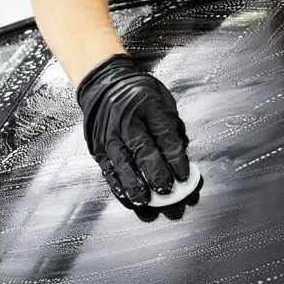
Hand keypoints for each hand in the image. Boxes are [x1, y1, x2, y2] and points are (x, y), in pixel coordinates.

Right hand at [76, 54, 189, 207]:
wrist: (103, 83)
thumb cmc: (137, 94)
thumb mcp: (161, 98)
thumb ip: (171, 124)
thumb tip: (181, 152)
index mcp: (147, 106)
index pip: (164, 135)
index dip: (175, 157)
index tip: (185, 174)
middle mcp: (126, 121)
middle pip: (143, 150)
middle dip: (156, 173)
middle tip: (167, 189)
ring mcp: (110, 135)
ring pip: (122, 163)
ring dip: (135, 184)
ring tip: (145, 200)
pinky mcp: (98, 147)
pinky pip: (107, 168)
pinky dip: (117, 184)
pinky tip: (127, 195)